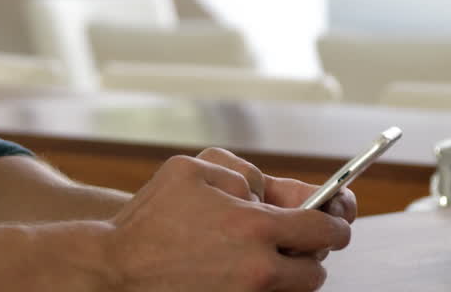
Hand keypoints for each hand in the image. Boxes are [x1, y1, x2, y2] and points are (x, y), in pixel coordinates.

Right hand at [103, 150, 351, 291]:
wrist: (115, 268)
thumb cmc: (150, 217)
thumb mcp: (193, 170)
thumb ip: (243, 174)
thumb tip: (271, 193)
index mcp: (255, 226)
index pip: (325, 230)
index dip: (335, 221)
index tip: (334, 219)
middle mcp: (259, 269)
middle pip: (317, 269)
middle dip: (310, 251)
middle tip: (293, 238)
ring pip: (295, 290)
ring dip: (289, 272)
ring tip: (259, 254)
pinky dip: (264, 286)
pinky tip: (238, 269)